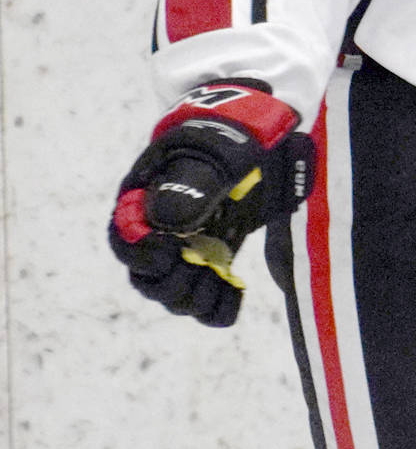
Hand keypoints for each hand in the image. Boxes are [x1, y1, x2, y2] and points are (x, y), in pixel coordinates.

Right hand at [108, 82, 315, 325]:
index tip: (173, 252)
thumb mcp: (217, 156)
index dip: (142, 256)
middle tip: (208, 263)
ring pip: (173, 296)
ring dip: (198, 296)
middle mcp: (156, 232)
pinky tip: (235, 292)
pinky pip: (205, 304)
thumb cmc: (230, 141)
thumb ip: (193, 186)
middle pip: (147, 281)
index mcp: (143, 201)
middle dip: (177, 280)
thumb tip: (165, 221)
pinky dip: (218, 307)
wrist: (259, 141)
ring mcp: (184, 251)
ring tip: (224, 276)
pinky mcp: (210, 263)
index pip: (123, 242)